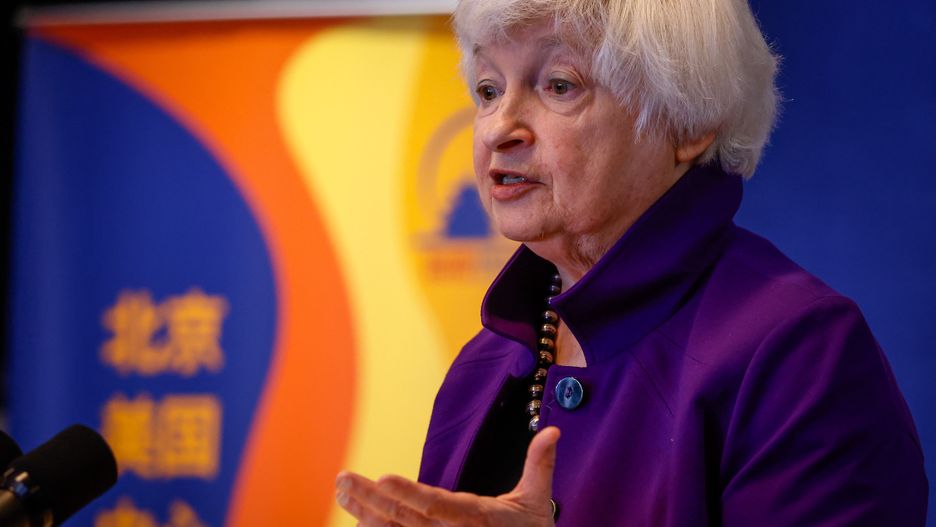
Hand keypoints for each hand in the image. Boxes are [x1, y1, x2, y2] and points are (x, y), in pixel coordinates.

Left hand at [335, 426, 560, 526]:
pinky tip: (356, 516)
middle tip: (343, 479)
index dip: (409, 494)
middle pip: (406, 519)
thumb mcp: (538, 501)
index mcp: (475, 519)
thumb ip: (539, 464)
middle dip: (371, 499)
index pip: (437, 506)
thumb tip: (554, 431)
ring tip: (342, 490)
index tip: (384, 479)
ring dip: (365, 513)